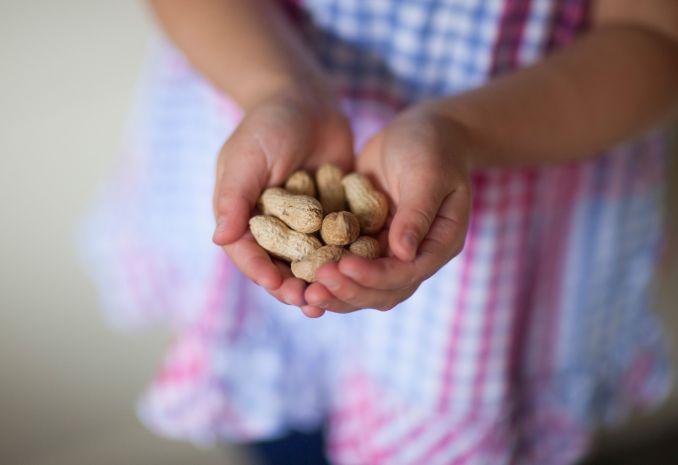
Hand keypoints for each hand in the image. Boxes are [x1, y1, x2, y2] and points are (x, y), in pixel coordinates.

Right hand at [212, 89, 353, 314]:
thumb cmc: (268, 124)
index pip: (248, 253)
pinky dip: (346, 257)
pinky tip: (362, 270)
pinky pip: (338, 241)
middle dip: (294, 287)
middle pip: (280, 265)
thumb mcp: (247, 157)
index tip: (279, 288)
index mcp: (243, 216)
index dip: (262, 273)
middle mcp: (272, 225)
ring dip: (321, 280)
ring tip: (335, 299)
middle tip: (310, 304)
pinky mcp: (331, 215)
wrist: (306, 100)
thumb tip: (220, 239)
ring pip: (311, 260)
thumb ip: (233, 196)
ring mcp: (304, 222)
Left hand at [304, 103, 471, 312]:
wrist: (420, 131)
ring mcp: (389, 252)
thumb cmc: (432, 146)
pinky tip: (299, 275)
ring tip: (304, 292)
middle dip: (348, 291)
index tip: (344, 266)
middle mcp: (414, 257)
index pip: (407, 274)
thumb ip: (417, 213)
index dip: (375, 276)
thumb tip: (404, 253)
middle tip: (315, 288)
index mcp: (439, 245)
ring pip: (362, 286)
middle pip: (382, 291)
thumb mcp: (427, 174)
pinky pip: (345, 263)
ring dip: (335, 292)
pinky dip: (325, 272)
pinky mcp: (366, 241)